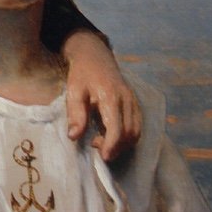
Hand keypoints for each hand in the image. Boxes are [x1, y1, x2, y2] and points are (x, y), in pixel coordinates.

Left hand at [63, 31, 141, 160]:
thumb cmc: (82, 74)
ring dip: (123, 143)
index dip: (112, 145)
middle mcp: (126, 100)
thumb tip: (74, 137)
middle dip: (116, 147)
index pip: (117, 128)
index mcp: (111, 97)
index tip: (104, 157)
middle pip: (130, 133)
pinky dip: (128, 136)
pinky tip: (111, 135)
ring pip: (136, 131)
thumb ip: (76, 115)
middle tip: (96, 147)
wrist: (94, 55)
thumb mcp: (74, 92)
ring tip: (102, 142)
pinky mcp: (135, 102)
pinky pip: (137, 125)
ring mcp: (133, 101)